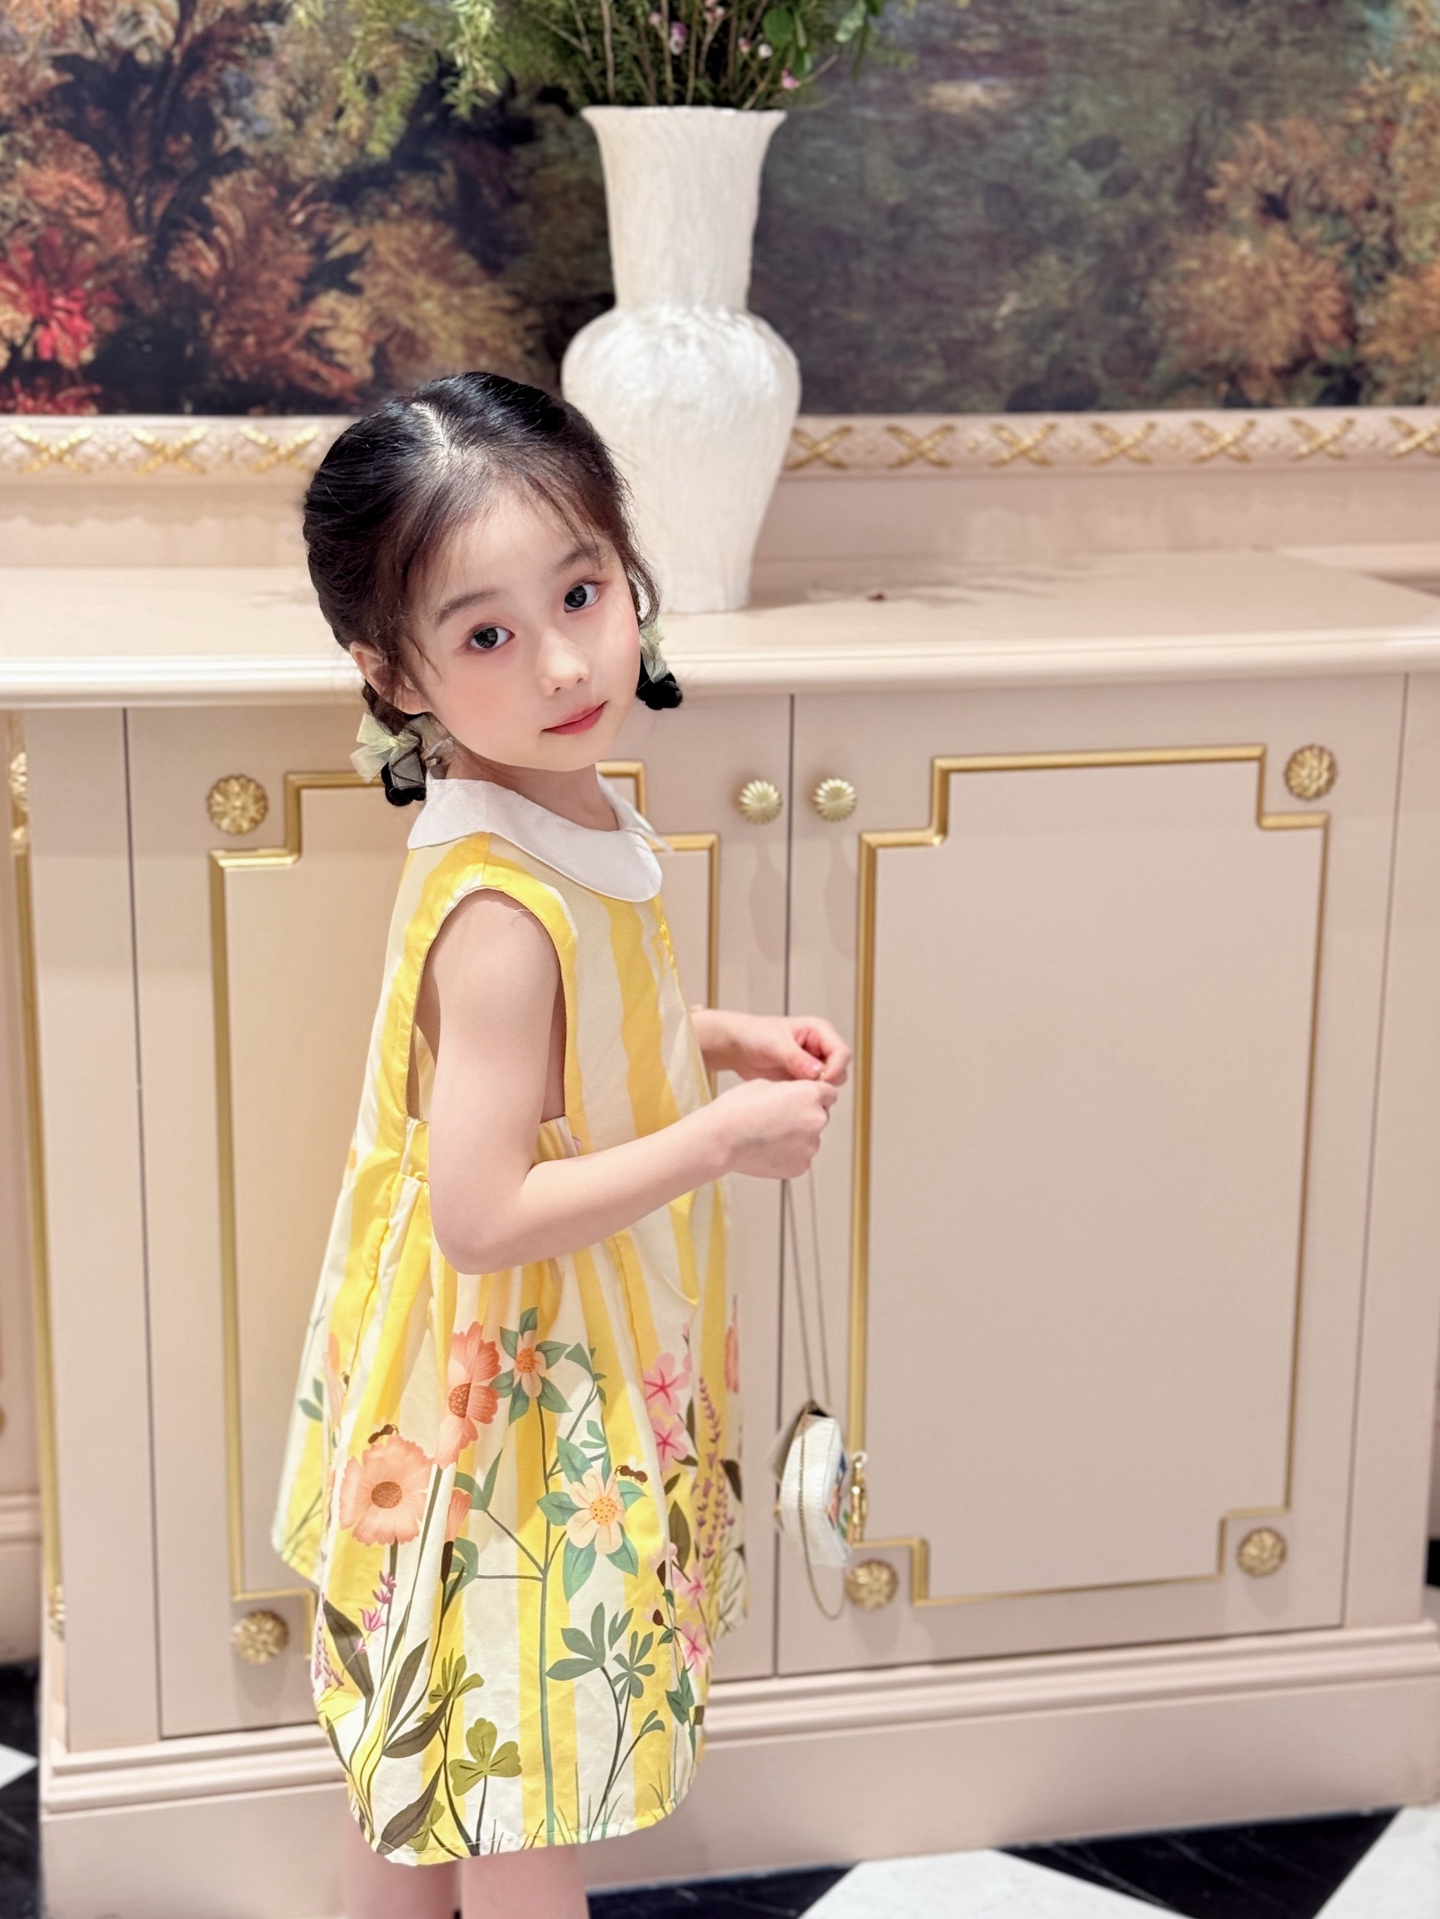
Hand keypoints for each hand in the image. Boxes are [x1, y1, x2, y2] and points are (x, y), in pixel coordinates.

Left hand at [692, 1010, 850, 1085]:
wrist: (738, 1047)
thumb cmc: (755, 1035)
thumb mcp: (775, 1043)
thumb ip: (797, 1058)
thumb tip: (819, 1073)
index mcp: (820, 1032)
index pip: (842, 1053)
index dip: (836, 1069)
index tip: (821, 1081)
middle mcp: (821, 1049)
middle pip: (840, 1071)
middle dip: (826, 1083)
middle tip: (803, 1088)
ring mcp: (813, 1066)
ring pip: (829, 1086)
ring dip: (815, 1092)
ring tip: (792, 1090)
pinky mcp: (804, 1081)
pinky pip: (814, 1094)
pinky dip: (805, 1098)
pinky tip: (788, 1096)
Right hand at [708, 1076, 837, 1179]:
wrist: (720, 1139)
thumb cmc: (737, 1108)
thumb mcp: (766, 1085)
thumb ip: (791, 1090)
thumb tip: (799, 1097)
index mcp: (810, 1095)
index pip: (828, 1094)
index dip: (813, 1096)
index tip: (798, 1100)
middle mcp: (817, 1120)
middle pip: (820, 1116)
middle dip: (805, 1116)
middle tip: (778, 1119)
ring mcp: (810, 1146)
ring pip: (810, 1138)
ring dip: (796, 1137)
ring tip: (767, 1135)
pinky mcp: (801, 1166)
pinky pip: (800, 1156)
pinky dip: (789, 1154)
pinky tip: (767, 1149)